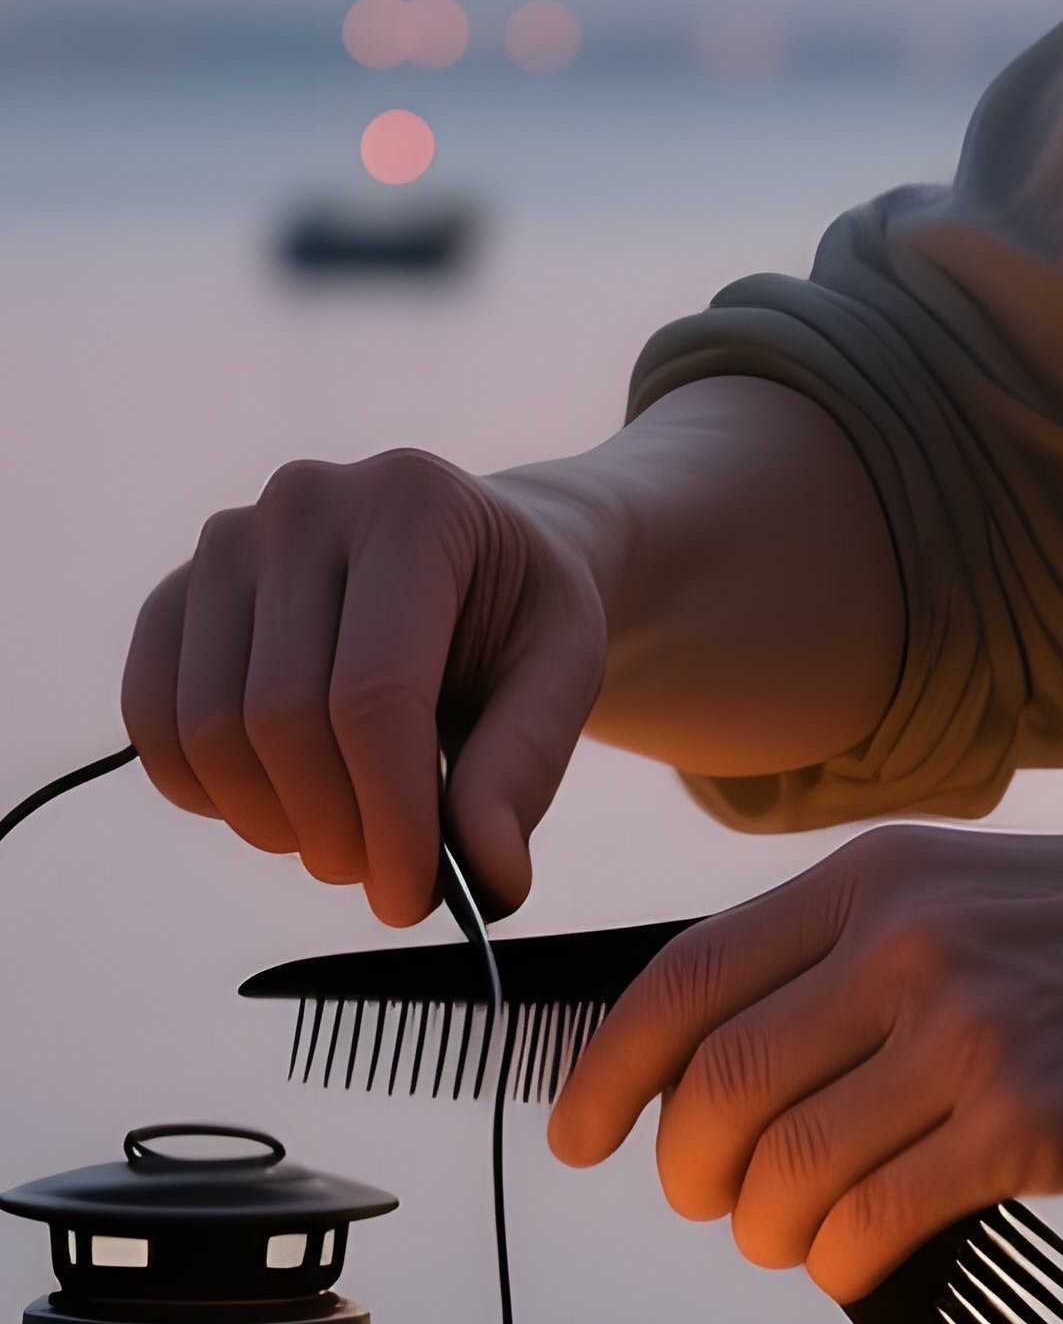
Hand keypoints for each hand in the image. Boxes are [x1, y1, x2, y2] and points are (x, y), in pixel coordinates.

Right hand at [120, 448, 608, 924]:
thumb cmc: (521, 613)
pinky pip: (155, 724)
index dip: (389, 814)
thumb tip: (489, 878)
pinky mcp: (177, 596)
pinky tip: (287, 802)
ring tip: (351, 837)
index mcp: (414, 505)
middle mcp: (305, 504)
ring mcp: (226, 545)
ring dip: (276, 824)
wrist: (477, 560)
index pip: (374, 689)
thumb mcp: (566, 666)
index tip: (416, 898)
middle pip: (281, 717)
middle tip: (392, 882)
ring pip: (209, 732)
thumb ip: (526, 763)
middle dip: (336, 831)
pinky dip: (213, 795)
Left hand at [547, 816, 1062, 1301]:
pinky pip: (867, 1224)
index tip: (578, 1130)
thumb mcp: (960, 888)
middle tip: (700, 1196)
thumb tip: (718, 1063)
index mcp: (875, 873)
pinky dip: (835, 1257)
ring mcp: (967, 1031)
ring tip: (787, 1225)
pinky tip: (855, 1245)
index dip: (605, 1068)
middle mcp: (906, 940)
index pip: (686, 976)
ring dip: (759, 1227)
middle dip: (680, 1171)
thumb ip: (842, 953)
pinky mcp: (1028, 1123)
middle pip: (714, 1088)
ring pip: (780, 1173)